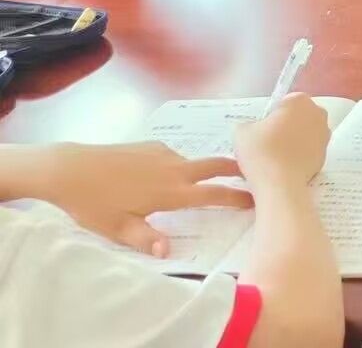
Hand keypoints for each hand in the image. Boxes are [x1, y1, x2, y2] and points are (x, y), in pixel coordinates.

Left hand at [21, 142, 250, 256]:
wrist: (71, 169)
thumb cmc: (94, 203)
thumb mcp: (118, 228)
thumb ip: (146, 239)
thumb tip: (168, 251)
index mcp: (171, 192)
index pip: (214, 194)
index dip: (237, 197)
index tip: (255, 199)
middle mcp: (175, 169)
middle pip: (216, 165)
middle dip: (237, 168)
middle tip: (253, 173)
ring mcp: (164, 154)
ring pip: (193, 162)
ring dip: (203, 170)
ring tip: (199, 182)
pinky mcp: (151, 145)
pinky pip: (174, 156)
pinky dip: (178, 165)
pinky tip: (161, 175)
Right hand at [234, 94, 329, 188]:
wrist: (279, 184)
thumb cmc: (261, 151)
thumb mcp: (242, 131)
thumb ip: (249, 124)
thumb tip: (255, 129)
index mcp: (300, 101)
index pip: (284, 102)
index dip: (271, 115)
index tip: (263, 129)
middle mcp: (318, 114)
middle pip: (297, 117)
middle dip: (284, 126)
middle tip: (267, 143)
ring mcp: (324, 135)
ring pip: (304, 134)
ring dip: (292, 141)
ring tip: (274, 156)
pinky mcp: (326, 155)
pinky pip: (308, 151)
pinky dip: (299, 155)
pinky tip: (284, 166)